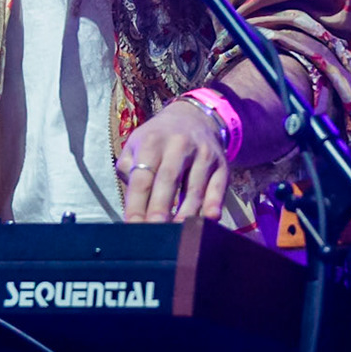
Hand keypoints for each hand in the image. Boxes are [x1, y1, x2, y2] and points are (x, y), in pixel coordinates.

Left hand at [115, 99, 228, 223]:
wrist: (194, 117)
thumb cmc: (158, 140)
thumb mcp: (137, 144)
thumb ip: (129, 169)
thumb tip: (131, 200)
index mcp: (152, 142)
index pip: (142, 177)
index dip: (136, 203)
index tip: (132, 225)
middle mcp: (178, 145)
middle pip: (168, 179)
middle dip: (160, 207)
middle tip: (154, 231)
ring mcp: (202, 154)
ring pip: (194, 187)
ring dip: (186, 212)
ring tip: (177, 233)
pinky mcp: (221, 164)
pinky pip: (218, 186)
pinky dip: (215, 202)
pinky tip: (210, 218)